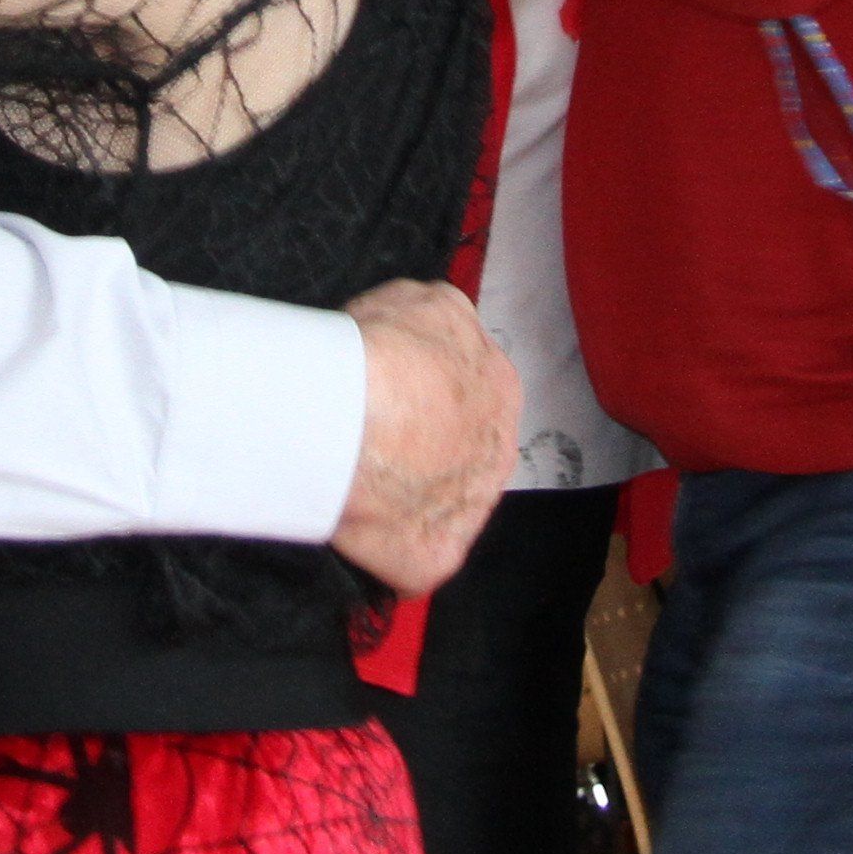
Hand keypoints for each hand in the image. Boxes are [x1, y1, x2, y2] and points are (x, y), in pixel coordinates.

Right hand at [330, 279, 516, 592]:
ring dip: (403, 497)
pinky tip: (353, 524)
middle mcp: (498, 450)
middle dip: (418, 449)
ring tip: (351, 482)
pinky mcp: (440, 552)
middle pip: (457, 453)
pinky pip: (411, 551)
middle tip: (365, 439)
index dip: (423, 395)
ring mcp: (472, 507)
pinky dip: (382, 544)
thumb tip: (417, 332)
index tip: (385, 394)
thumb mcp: (420, 301)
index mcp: (501, 388)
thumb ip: (432, 321)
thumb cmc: (385, 352)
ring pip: (436, 503)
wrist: (358, 415)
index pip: (468, 395)